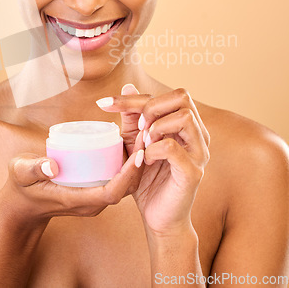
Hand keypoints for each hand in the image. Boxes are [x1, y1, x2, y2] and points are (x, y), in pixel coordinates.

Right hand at [0, 149, 142, 225]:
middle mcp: (91, 203)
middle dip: (139, 164)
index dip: (129, 174)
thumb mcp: (21, 174)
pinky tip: (130, 144)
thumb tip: (51, 164)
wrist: (20, 207)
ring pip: (123, 184)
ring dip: (136, 163)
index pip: (112, 192)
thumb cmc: (20, 188)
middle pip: (124, 187)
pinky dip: (126, 164)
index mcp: (77, 200)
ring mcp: (92, 199)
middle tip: (148, 136)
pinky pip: (116, 180)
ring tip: (143, 136)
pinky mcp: (92, 193)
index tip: (140, 152)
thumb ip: (33, 168)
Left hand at [97, 85, 209, 235]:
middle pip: (183, 96)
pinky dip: (153, 149)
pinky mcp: (193, 172)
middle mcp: (198, 135)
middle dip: (151, 106)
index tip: (104, 103)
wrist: (158, 217)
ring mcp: (199, 153)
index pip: (166, 96)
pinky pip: (172, 147)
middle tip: (138, 127)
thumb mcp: (135, 143)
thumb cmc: (148, 179)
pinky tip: (146, 160)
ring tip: (143, 143)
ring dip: (156, 126)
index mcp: (186, 125)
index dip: (133, 97)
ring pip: (184, 117)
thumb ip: (134, 117)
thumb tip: (127, 86)